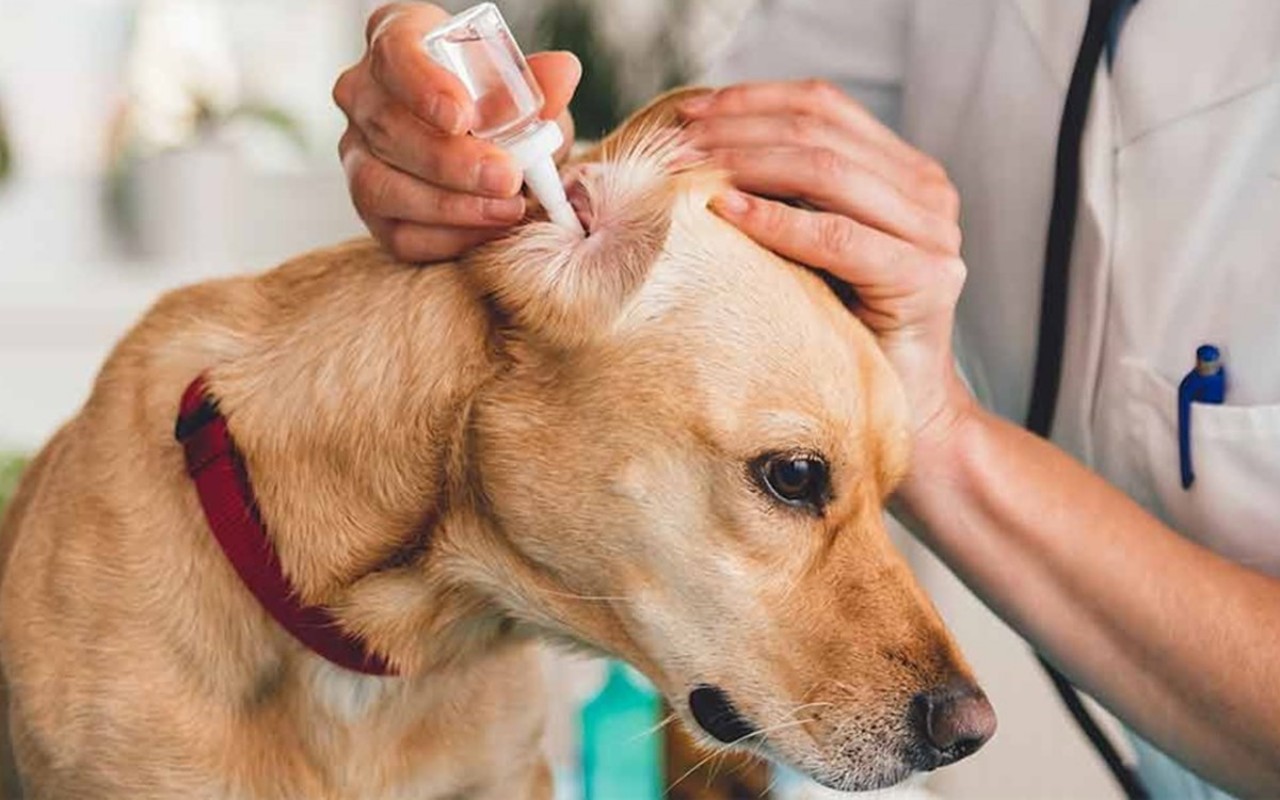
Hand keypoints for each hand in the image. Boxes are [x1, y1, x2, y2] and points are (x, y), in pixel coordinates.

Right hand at [334, 3, 580, 262]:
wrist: (491, 152)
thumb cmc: (499, 106)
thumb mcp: (522, 91)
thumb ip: (538, 86)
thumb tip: (562, 74)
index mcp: (396, 42)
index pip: (394, 54)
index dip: (424, 85)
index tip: (462, 116)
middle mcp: (363, 95)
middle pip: (388, 126)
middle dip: (451, 160)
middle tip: (507, 176)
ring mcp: (357, 153)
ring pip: (381, 185)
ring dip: (450, 205)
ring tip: (507, 209)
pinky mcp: (371, 208)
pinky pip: (396, 232)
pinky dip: (446, 238)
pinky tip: (486, 232)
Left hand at [680, 80, 974, 462]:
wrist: (905, 414)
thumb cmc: (841, 332)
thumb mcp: (809, 248)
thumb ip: (785, 196)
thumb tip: (697, 147)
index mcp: (904, 170)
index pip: (823, 105)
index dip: (751, 99)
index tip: (686, 110)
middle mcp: (928, 190)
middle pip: (820, 130)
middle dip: (738, 129)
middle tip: (678, 142)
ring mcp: (934, 233)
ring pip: (828, 172)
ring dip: (748, 164)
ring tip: (692, 170)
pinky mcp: (927, 278)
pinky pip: (838, 238)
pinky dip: (778, 221)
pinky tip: (728, 212)